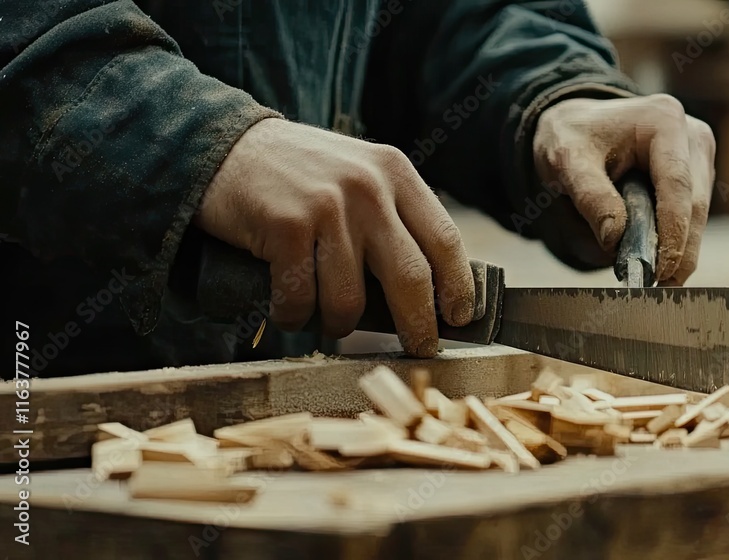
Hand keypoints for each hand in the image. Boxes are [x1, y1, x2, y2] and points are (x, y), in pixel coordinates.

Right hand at [195, 118, 474, 356]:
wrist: (224, 146)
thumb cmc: (300, 175)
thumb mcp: (360, 175)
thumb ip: (393, 217)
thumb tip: (431, 290)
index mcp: (395, 173)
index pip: (445, 240)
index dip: (459, 288)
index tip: (462, 319)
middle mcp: (368, 187)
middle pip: (411, 277)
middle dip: (418, 325)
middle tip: (419, 347)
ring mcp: (327, 206)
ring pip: (350, 301)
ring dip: (337, 325)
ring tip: (327, 321)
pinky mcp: (286, 227)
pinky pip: (300, 300)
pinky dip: (292, 317)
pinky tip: (288, 310)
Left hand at [532, 94, 714, 284]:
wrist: (575, 127)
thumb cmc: (571, 138)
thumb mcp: (568, 163)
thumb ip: (591, 198)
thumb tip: (615, 240)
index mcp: (663, 121)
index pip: (676, 184)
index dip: (673, 230)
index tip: (663, 267)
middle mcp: (691, 135)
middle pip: (696, 203)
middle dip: (680, 249)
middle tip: (660, 285)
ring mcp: (698, 156)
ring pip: (699, 214)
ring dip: (680, 249)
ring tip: (656, 279)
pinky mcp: (697, 175)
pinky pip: (692, 215)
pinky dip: (676, 240)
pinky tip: (659, 261)